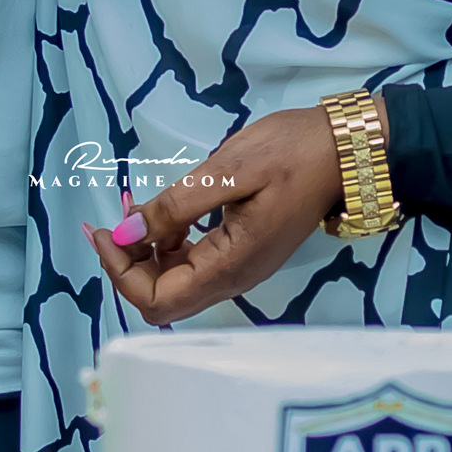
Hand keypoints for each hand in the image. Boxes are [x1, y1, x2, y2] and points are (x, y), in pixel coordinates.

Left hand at [86, 102, 366, 323]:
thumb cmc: (293, 153)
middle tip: (112, 217)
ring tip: (134, 208)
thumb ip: (175, 206)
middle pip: (161, 298)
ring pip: (175, 282)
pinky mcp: (243, 252)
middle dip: (127, 263)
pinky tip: (161, 213)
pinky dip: (166, 242)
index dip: (120, 271)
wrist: (349, 151)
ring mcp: (239, 268)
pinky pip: (193, 263)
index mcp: (229, 266)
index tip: (102, 229)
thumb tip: (123, 234)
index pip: (156, 301)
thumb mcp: (229, 170)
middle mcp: (233, 278)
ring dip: (144, 252)